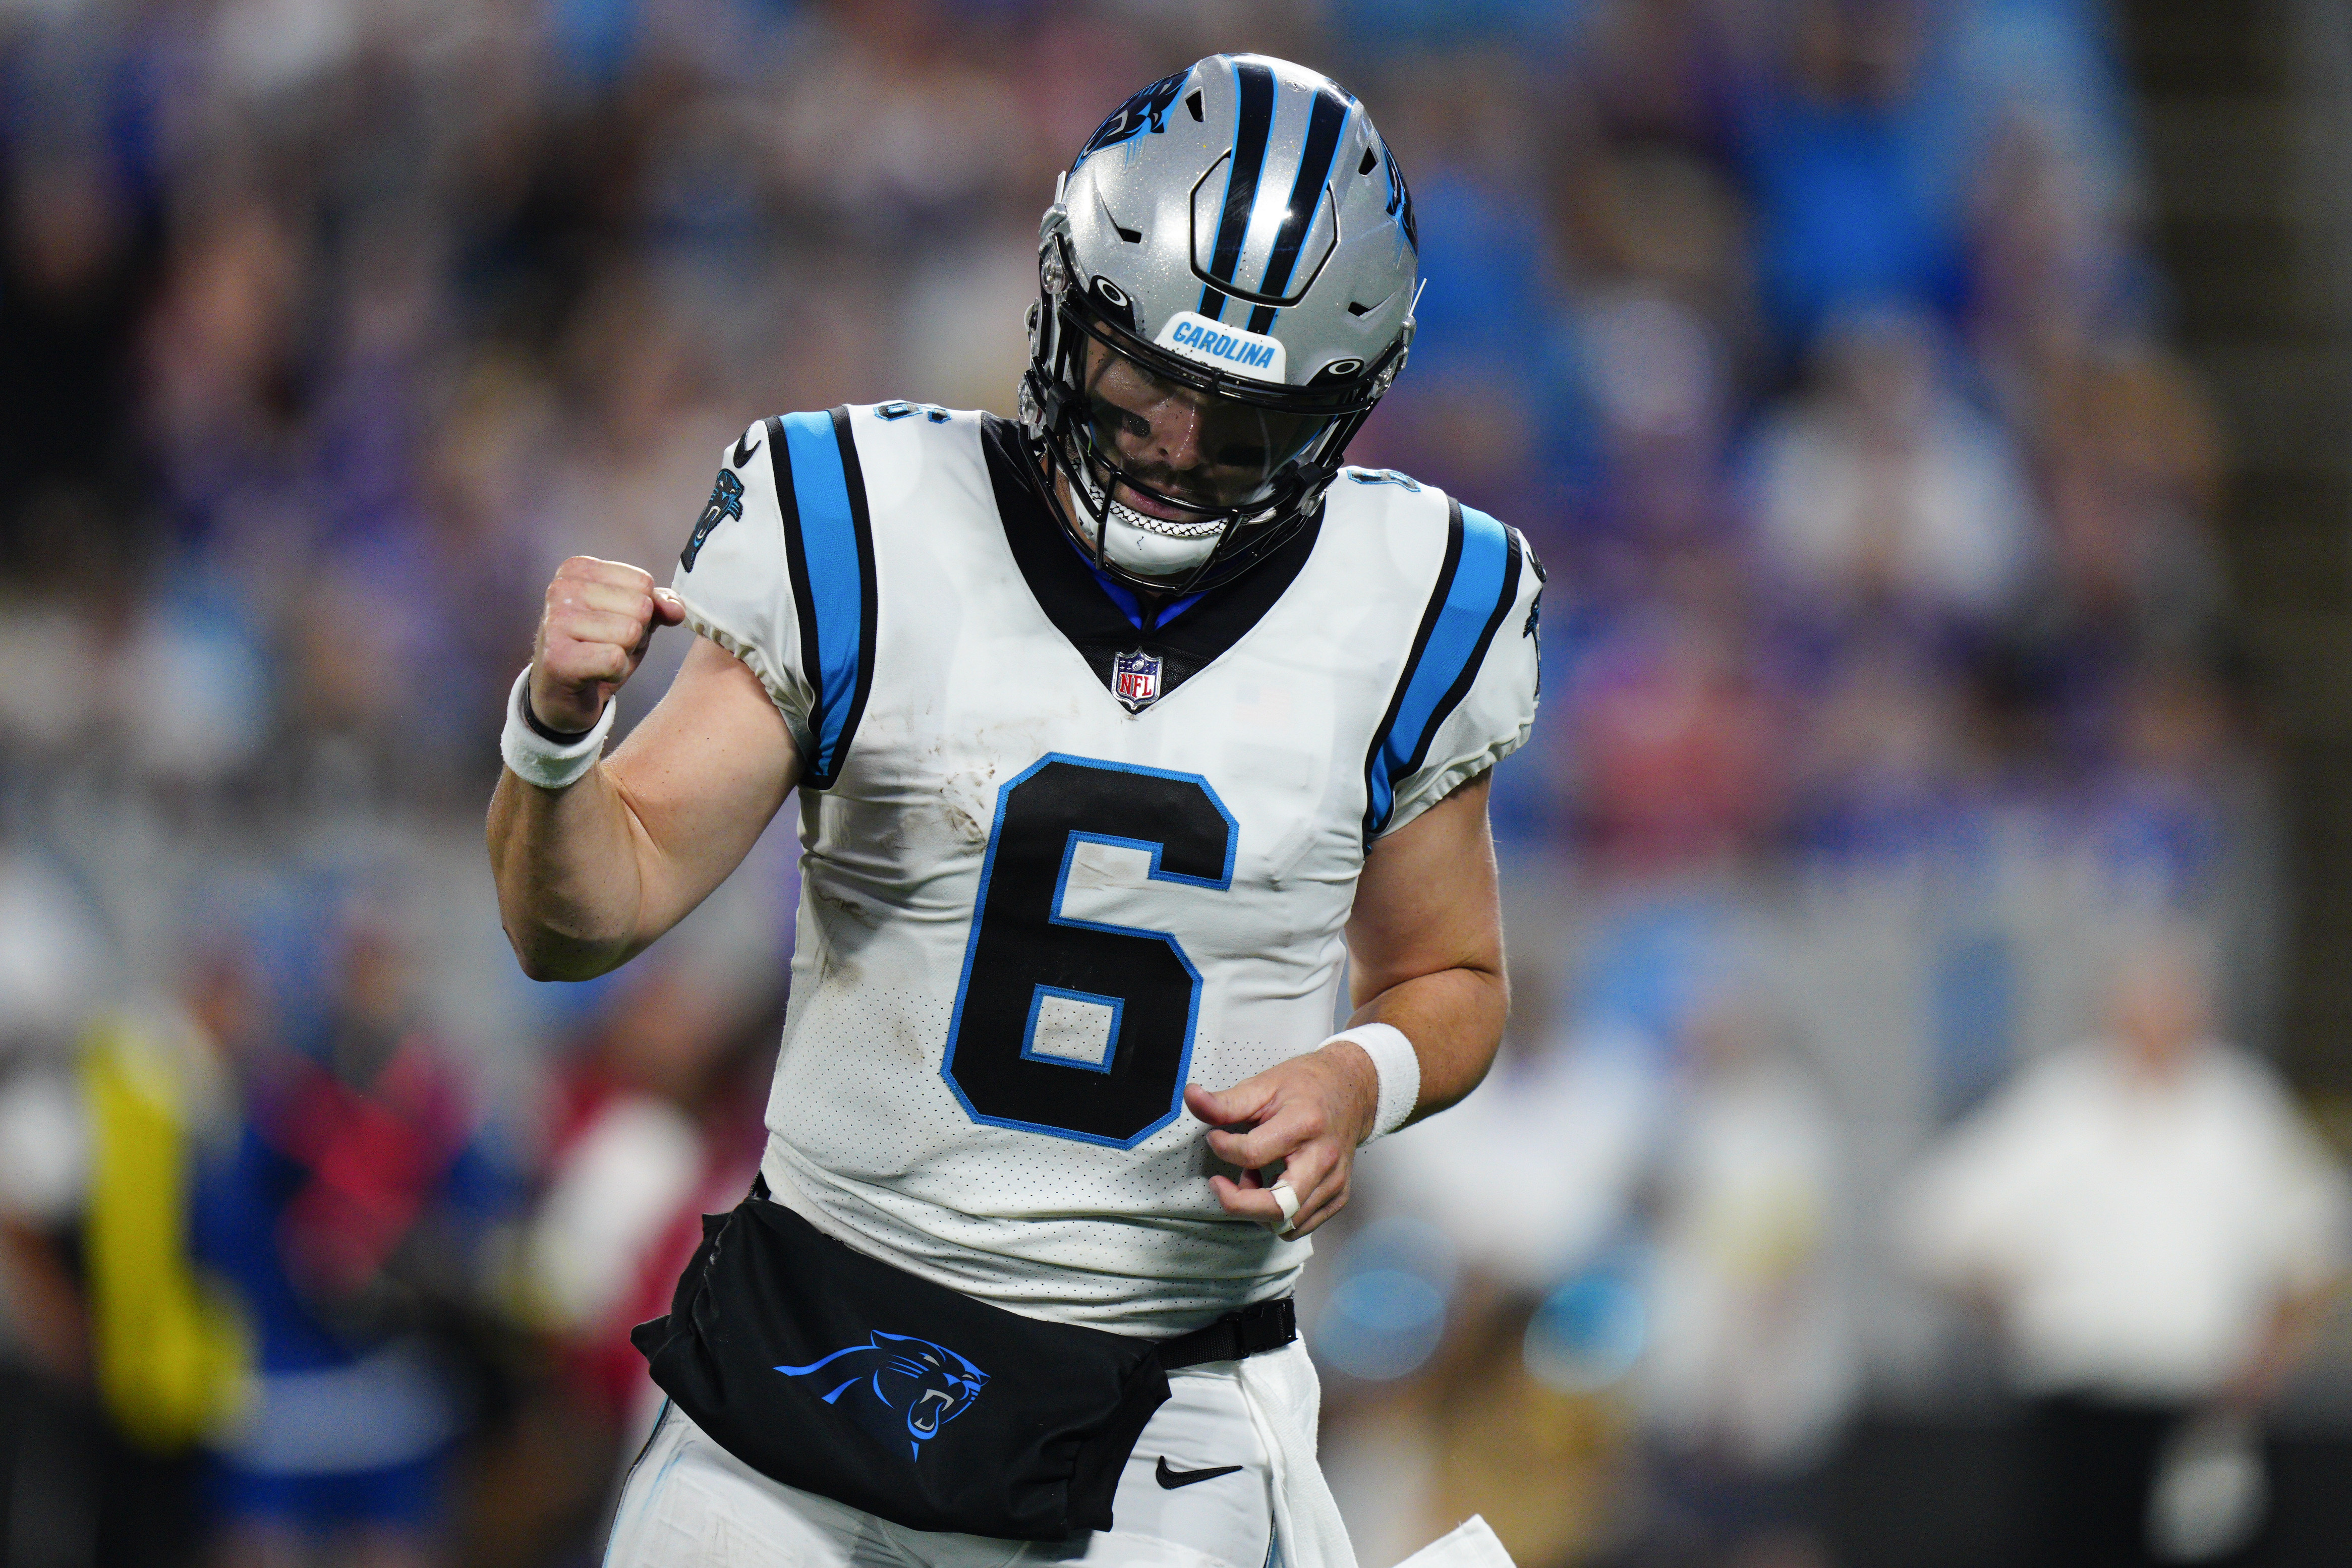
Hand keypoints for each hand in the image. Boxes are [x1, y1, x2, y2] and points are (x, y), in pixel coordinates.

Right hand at [529, 557, 686, 732]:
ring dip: (625, 653)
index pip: (643, 582)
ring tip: (599, 658)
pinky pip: (615, 659)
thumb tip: (676, 609)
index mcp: (579, 569)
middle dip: (635, 633)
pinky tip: (596, 674)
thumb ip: (659, 605)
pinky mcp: (557, 656)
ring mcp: (555, 621)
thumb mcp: (634, 618)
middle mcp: (561, 588)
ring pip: (630, 632)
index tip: (614, 624)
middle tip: (608, 645)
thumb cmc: (598, 648)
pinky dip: (616, 672)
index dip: (643, 611)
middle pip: (640, 606)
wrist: (562, 694)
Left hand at [1185, 1040, 1379, 1239]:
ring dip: (1257, 1208)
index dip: (1223, 1148)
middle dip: (1238, 1203)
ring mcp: (1335, 1182)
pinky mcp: (1339, 1197)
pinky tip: (1271, 1185)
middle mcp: (1324, 1158)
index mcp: (1304, 1124)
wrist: (1351, 1090)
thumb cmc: (1306, 1087)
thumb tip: (1191, 1097)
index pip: (1252, 1153)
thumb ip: (1226, 1101)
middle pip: (1278, 1207)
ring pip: (1287, 1223)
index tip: (1215, 1137)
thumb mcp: (1263, 1085)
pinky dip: (1278, 1214)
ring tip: (1252, 1176)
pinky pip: (1301, 1226)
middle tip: (1219, 1183)